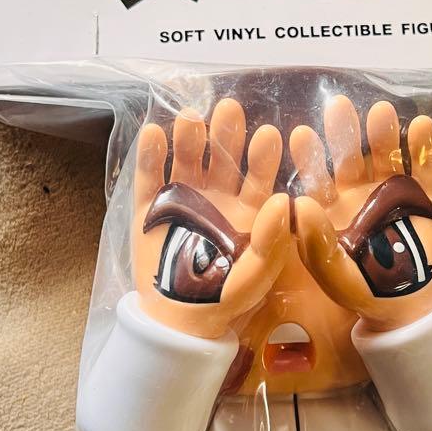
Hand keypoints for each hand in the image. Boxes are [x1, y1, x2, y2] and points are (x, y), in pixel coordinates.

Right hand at [132, 99, 290, 338]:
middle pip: (222, 157)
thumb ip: (271, 241)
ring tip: (191, 117)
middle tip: (230, 109)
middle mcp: (216, 196)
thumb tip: (283, 199)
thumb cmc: (225, 300)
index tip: (266, 134)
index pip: (258, 175)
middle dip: (226, 133)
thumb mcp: (255, 275)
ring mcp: (182, 198)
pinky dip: (149, 154)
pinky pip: (148, 175)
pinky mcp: (149, 206)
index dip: (262, 155)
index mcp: (247, 208)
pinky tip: (152, 133)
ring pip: (186, 159)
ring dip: (189, 137)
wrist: (177, 322)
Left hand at [291, 96, 431, 332]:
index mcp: (331, 208)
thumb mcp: (334, 274)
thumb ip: (315, 244)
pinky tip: (421, 125)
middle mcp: (360, 193)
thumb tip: (301, 203)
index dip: (309, 155)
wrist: (410, 307)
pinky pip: (425, 167)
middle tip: (338, 106)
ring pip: (387, 154)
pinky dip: (423, 147)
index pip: (316, 176)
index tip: (301, 134)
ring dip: (383, 132)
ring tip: (381, 111)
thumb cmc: (364, 291)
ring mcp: (394, 192)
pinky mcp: (427, 196)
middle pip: (350, 155)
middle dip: (345, 132)